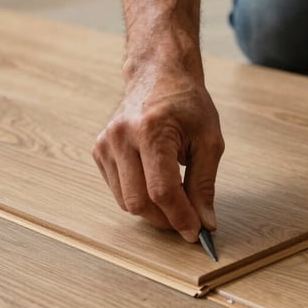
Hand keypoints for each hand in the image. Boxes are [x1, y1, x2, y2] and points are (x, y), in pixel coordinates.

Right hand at [93, 74, 224, 241]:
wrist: (158, 75)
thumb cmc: (187, 105)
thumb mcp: (209, 141)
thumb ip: (204, 185)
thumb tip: (205, 223)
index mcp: (151, 130)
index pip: (162, 190)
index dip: (179, 216)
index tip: (196, 231)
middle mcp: (121, 137)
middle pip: (139, 201)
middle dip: (165, 219)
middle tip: (187, 221)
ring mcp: (105, 144)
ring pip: (125, 201)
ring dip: (152, 211)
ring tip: (174, 203)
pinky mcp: (98, 150)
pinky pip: (118, 190)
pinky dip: (137, 197)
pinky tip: (154, 184)